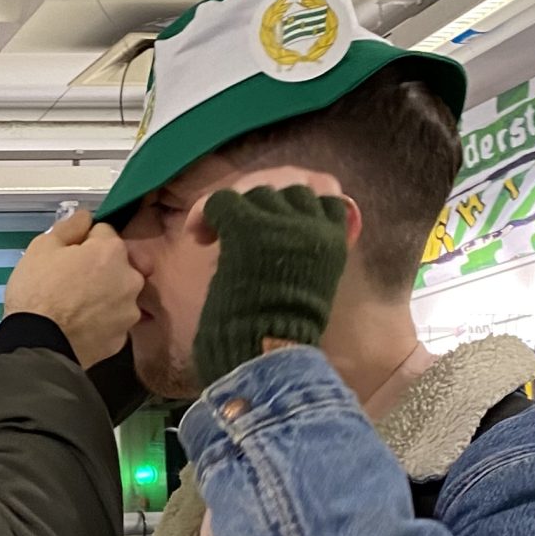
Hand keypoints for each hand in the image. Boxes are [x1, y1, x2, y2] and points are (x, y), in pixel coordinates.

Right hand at [5, 208, 142, 366]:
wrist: (38, 346)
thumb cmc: (37, 292)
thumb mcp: (41, 248)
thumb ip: (69, 227)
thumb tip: (85, 217)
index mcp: (112, 251)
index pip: (103, 231)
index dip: (83, 241)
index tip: (66, 255)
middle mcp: (130, 278)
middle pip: (116, 263)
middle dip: (98, 268)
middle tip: (69, 281)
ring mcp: (129, 311)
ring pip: (117, 292)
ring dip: (103, 294)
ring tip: (75, 306)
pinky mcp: (122, 338)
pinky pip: (113, 320)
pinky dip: (101, 320)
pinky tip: (80, 324)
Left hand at [189, 183, 349, 386]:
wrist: (266, 352)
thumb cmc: (282, 333)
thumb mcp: (312, 284)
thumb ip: (307, 251)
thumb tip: (291, 232)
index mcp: (335, 239)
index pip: (325, 190)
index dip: (297, 198)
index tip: (276, 220)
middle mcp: (313, 223)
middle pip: (288, 183)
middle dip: (261, 198)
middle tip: (236, 222)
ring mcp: (282, 222)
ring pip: (255, 189)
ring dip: (233, 207)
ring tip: (212, 234)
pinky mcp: (249, 226)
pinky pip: (223, 199)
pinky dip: (205, 212)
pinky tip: (199, 236)